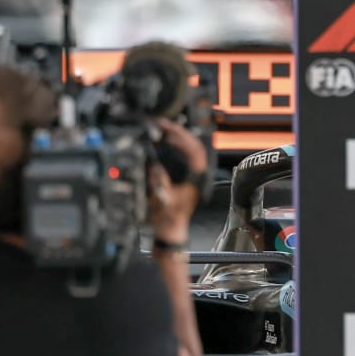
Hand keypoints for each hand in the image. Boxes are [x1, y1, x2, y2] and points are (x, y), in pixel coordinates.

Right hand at [147, 118, 207, 242]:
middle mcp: (199, 174)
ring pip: (191, 149)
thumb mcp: (160, 200)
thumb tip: (155, 166)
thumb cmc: (168, 219)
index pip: (195, 149)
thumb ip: (159, 183)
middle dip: (179, 132)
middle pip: (194, 145)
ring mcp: (194, 175)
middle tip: (162, 123)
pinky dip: (176, 146)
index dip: (182, 136)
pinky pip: (185, 156)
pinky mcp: (188, 177)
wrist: (169, 232)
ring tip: (162, 129)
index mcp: (197, 177)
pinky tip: (165, 142)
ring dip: (178, 137)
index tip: (168, 128)